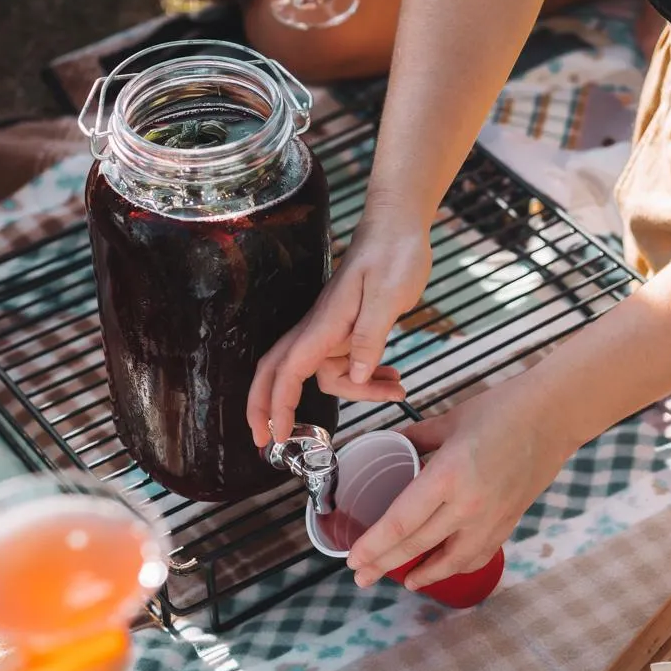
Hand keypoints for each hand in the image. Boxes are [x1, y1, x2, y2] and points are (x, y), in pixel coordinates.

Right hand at [249, 224, 431, 444]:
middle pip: (281, 374)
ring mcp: (332, 331)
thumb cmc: (392, 253)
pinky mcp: (347, 330)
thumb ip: (370, 338)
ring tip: (397, 389)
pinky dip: (368, 378)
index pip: (290, 370)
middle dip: (271, 408)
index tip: (277, 435)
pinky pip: (349, 365)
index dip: (278, 405)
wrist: (399, 227)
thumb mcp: (388, 295)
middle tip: (271, 443)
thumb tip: (355, 375)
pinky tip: (394, 377)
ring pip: (329, 376)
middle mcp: (320, 330)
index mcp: (324, 323)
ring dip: (359, 392)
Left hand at [347, 376, 572, 589]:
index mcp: (448, 476)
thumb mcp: (449, 421)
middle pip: (418, 546)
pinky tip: (443, 569)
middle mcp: (469, 505)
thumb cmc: (502, 410)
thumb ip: (414, 439)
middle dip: (384, 565)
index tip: (354, 559)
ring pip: (450, 560)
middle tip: (361, 577)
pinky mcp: (509, 521)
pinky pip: (478, 554)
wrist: (556, 415)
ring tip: (402, 581)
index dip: (374, 546)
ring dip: (423, 575)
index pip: (401, 523)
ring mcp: (492, 518)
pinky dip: (457, 566)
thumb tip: (385, 443)